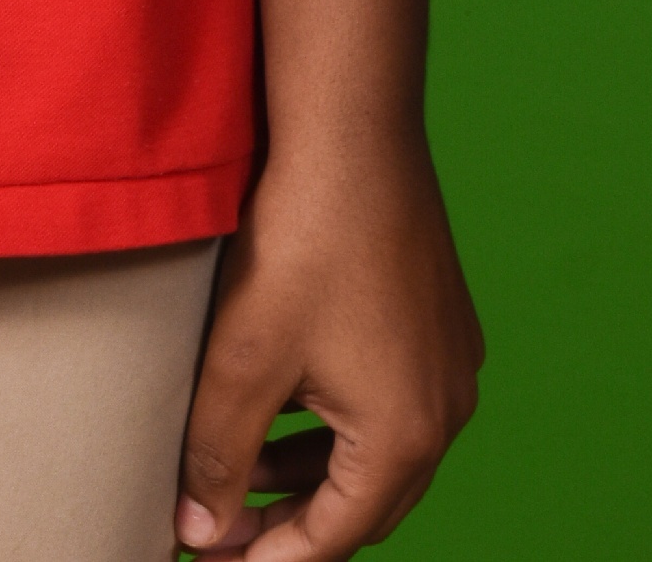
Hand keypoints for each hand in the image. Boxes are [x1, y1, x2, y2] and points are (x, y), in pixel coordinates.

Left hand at [175, 136, 482, 553]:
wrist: (353, 133)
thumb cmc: (301, 242)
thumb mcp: (243, 358)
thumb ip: (218, 455)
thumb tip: (199, 530)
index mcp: (405, 438)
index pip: (334, 538)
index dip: (270, 558)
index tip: (215, 560)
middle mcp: (446, 411)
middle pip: (365, 504)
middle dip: (292, 524)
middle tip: (223, 527)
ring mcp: (452, 363)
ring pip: (380, 452)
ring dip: (314, 471)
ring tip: (245, 471)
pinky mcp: (442, 320)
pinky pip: (394, 399)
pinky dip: (339, 420)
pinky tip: (289, 401)